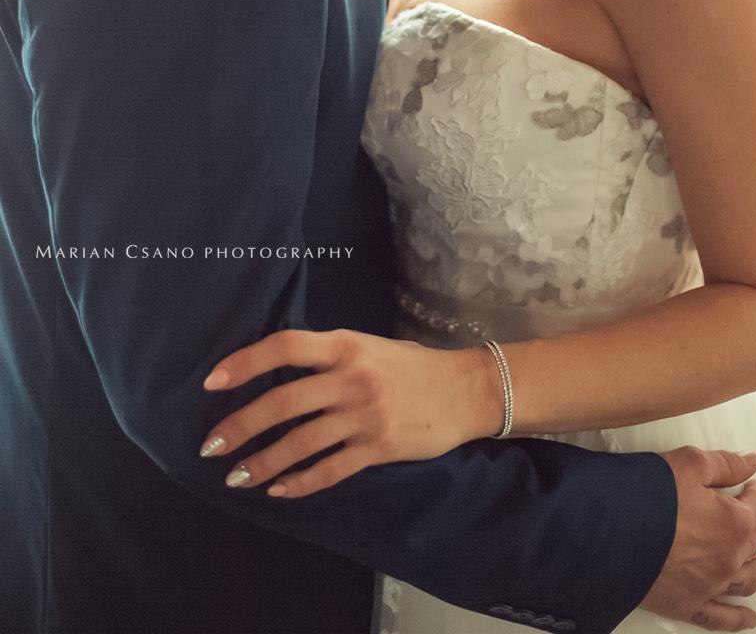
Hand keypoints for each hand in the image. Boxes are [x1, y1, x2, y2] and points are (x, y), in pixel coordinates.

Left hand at [197, 328, 501, 495]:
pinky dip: (300, 483)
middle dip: (240, 426)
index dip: (245, 363)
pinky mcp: (379, 447)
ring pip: (300, 443)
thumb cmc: (411, 365)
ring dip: (261, 462)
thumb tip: (277, 370)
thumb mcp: (369, 346)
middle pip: (282, 402)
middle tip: (211, 447)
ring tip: (235, 477)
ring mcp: (365, 415)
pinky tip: (278, 490)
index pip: (284, 347)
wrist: (465, 389)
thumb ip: (328, 356)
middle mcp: (352, 377)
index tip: (212, 382)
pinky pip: (330, 469)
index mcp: (346, 344)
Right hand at [641, 448, 755, 630]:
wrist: (610, 531)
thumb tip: (750, 463)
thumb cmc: (647, 496)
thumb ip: (725, 464)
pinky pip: (719, 616)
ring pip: (746, 581)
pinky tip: (746, 618)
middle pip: (754, 542)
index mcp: (735, 524)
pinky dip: (736, 618)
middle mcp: (728, 560)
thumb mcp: (690, 463)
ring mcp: (709, 586)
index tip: (751, 485)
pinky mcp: (687, 604)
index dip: (755, 492)